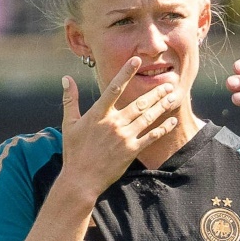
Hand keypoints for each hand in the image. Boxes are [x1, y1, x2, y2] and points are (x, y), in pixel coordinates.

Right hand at [61, 56, 178, 199]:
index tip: (137, 60)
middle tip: (169, 83)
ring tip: (173, 97)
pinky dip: (163, 128)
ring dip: (162, 106)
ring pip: (148, 117)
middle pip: (139, 102)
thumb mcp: (69, 124)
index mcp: (98, 114)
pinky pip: (151, 137)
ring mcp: (124, 137)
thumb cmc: (74, 152)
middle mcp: (113, 123)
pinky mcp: (132, 150)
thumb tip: (66, 78)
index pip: (114, 88)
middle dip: (155, 92)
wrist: (81, 179)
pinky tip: (172, 121)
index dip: (126, 73)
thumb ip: (70, 100)